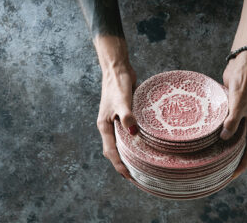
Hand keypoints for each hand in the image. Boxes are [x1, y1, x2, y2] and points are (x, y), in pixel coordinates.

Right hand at [95, 36, 137, 178]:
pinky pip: (126, 133)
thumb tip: (132, 132)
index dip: (120, 165)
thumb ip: (126, 115)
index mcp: (104, 126)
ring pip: (121, 143)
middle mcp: (109, 126)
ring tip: (139, 164)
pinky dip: (132, 142)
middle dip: (123, 164)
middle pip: (115, 151)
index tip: (129, 177)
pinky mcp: (123, 115)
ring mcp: (115, 120)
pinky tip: (142, 143)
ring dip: (128, 154)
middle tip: (136, 176)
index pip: (111, 151)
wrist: (118, 69)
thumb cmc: (118, 83)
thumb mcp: (122, 100)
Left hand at [221, 51, 246, 179]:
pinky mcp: (232, 111)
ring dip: (226, 148)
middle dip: (233, 160)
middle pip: (242, 148)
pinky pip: (227, 127)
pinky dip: (221, 135)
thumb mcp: (238, 104)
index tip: (231, 176)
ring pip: (234, 138)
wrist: (242, 67)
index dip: (241, 165)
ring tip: (214, 158)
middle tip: (220, 171)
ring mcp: (241, 118)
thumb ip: (232, 121)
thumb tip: (224, 138)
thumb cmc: (243, 84)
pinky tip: (210, 139)